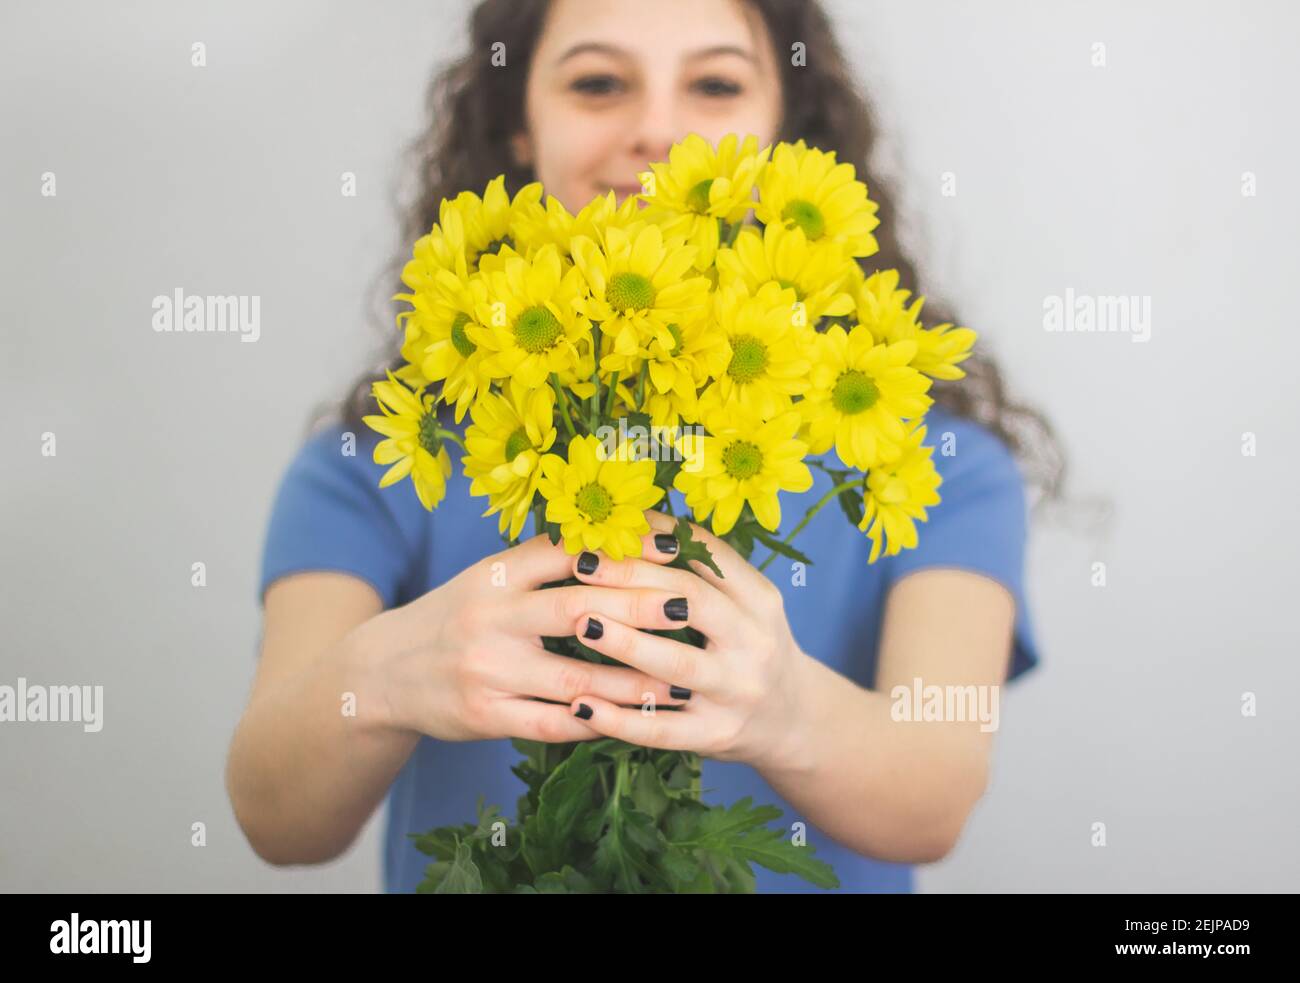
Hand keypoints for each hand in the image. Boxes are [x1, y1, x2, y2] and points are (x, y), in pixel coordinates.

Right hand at [369, 529, 694, 744]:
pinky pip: (550, 723)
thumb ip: (543, 561)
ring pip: (574, 676)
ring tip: (680, 682)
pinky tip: (631, 722)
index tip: (676, 549)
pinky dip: (595, 723)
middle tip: (690, 610)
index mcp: (497, 574)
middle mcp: (491, 617)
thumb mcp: (489, 578)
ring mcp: (487, 669)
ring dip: (633, 682)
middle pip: (578, 608)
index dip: (626, 549)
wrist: (382, 672)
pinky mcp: (483, 715)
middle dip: (641, 609)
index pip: (569, 553)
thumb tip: (620, 537)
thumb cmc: (456, 616)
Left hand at [559, 509, 810, 769]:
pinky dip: (617, 719)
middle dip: (632, 579)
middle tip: (582, 566)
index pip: (708, 558)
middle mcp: (754, 643)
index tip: (610, 530)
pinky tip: (580, 705)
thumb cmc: (750, 647)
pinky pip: (659, 729)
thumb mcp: (746, 603)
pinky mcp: (714, 735)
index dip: (655, 539)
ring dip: (624, 642)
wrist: (793, 720)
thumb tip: (640, 519)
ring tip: (579, 622)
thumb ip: (704, 568)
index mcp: (760, 600)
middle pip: (690, 601)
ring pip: (674, 665)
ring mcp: (735, 693)